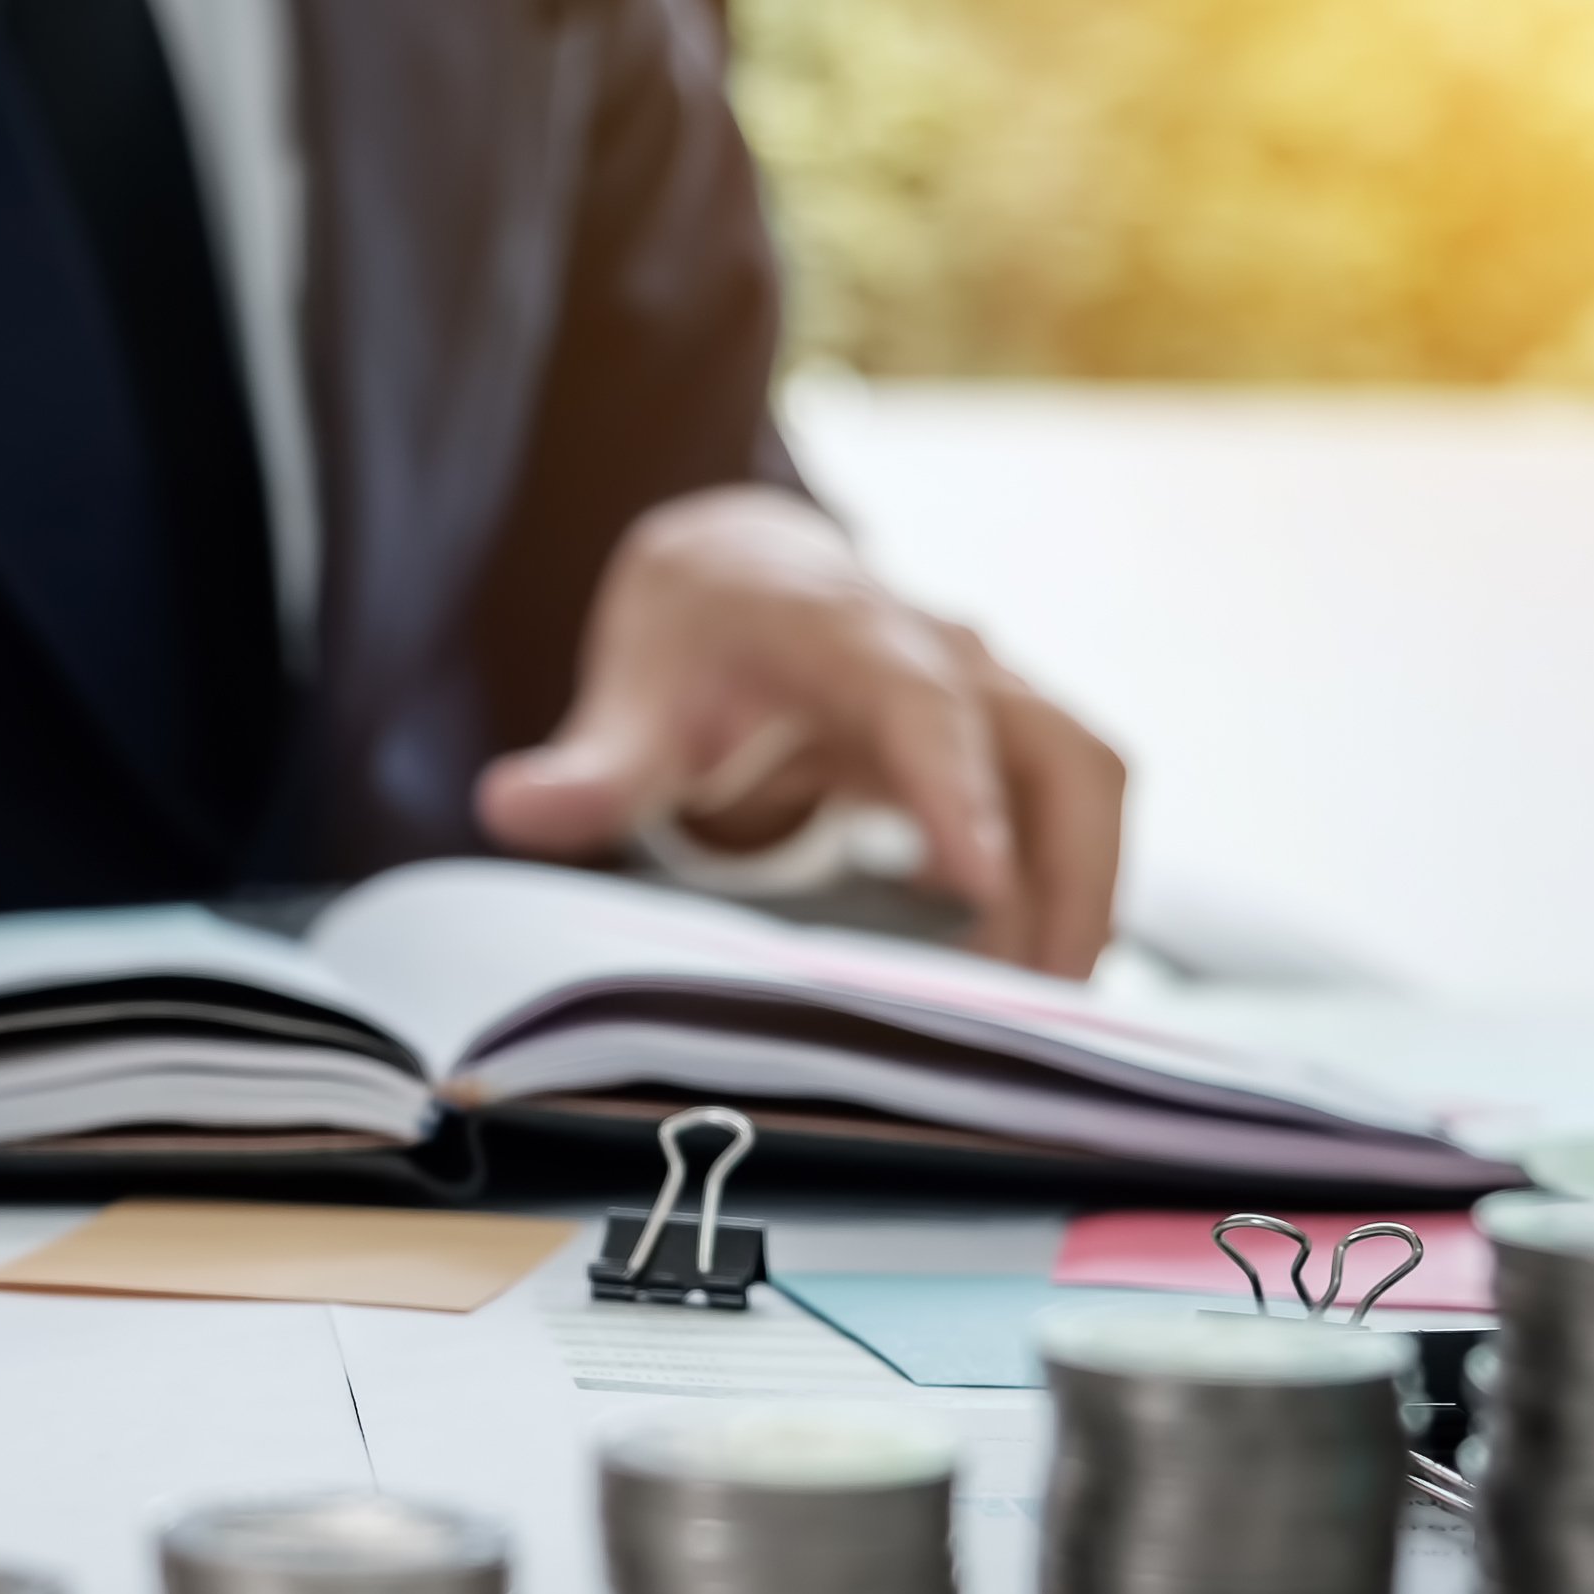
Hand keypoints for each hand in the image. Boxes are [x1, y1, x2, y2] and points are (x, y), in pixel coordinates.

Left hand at [473, 484, 1124, 976]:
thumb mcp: (630, 689)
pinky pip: (1069, 817)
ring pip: (1084, 789)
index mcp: (851, 632)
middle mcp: (950, 656)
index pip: (922, 706)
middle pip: (1060, 757)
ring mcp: (996, 696)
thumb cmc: (695, 630)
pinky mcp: (1010, 744)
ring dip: (1080, 901)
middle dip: (1069, 880)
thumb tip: (510, 808)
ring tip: (1040, 1024)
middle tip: (1042, 1011)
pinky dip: (1062, 897)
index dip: (957, 792)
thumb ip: (587, 765)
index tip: (978, 883)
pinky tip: (1016, 987)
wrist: (745, 569)